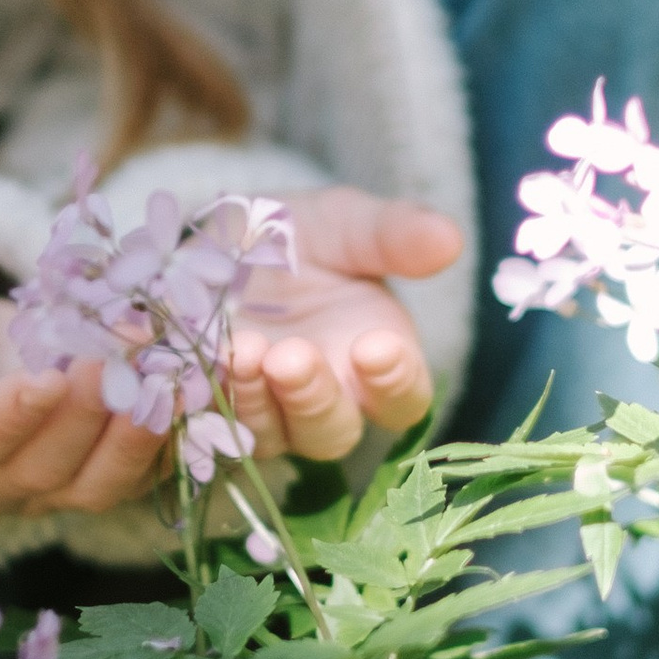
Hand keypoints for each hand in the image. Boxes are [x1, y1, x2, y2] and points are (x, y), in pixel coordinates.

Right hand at [0, 249, 165, 525]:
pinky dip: (177, 433)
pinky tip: (207, 380)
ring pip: (101, 480)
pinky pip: (141, 470)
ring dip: (145, 426)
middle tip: (132, 341)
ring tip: (176, 363)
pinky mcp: (93, 474)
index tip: (50, 373)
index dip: (9, 418)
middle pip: (47, 465)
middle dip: (93, 406)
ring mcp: (44, 489)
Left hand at [225, 185, 461, 463]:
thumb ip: (394, 234)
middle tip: (292, 356)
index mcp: (377, 359)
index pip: (404, 398)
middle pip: (334, 432)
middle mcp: (327, 397)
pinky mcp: (214, 408)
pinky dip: (213, 398)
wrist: (215, 238)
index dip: (395, 381)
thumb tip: (450, 239)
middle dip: (314, 399)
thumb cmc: (296, 236)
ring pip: (275, 437)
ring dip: (259, 401)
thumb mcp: (344, 222)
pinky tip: (207, 360)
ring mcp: (268, 409)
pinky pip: (216, 424)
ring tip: (243, 350)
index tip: (375, 346)